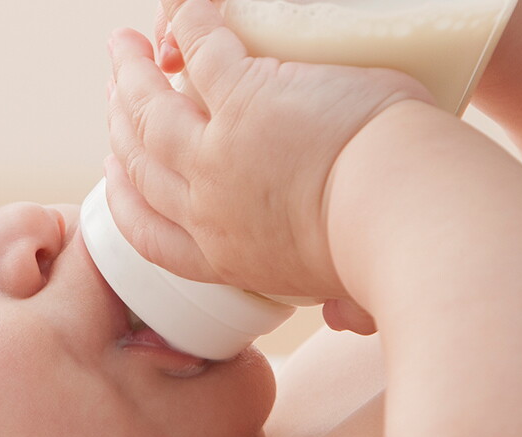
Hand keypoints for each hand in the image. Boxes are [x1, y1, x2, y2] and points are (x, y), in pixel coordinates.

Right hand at [105, 0, 433, 298]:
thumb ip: (344, 306)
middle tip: (116, 99)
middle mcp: (210, 209)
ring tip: (120, 48)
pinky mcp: (248, 96)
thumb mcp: (349, 295)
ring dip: (130, 75)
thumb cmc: (393, 259)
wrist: (407, 218)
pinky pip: (202, 50)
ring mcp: (220, 152)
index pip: (151, 235)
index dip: (124, 200)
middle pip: (142, 165)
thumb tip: (344, 322)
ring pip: (152, 108)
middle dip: (121, 128)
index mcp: (230, 258)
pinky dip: (189, 28)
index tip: (115, 176)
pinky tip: (183, 14)